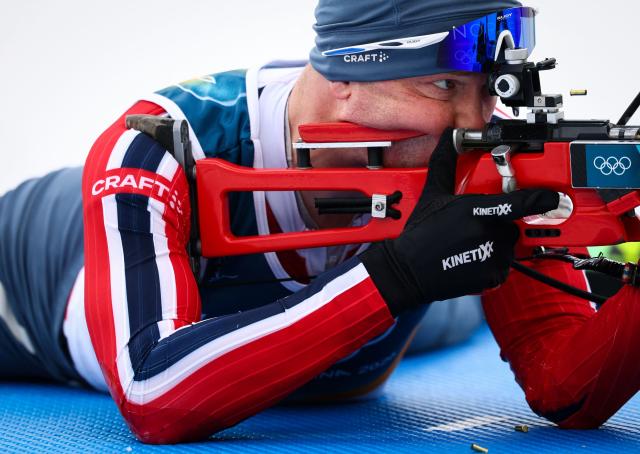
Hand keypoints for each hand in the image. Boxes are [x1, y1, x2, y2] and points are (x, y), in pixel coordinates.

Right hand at [359, 128, 559, 315]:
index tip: (554, 197)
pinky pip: (503, 266)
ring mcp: (492, 256)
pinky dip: (491, 264)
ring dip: (495, 245)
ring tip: (468, 245)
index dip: (541, 199)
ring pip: (508, 246)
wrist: (408, 271)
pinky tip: (470, 260)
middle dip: (498, 224)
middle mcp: (488, 232)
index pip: (519, 203)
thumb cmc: (420, 234)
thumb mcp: (432, 194)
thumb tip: (450, 137)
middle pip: (511, 224)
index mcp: (477, 209)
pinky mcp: (491, 276)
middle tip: (472, 228)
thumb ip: (446, 163)